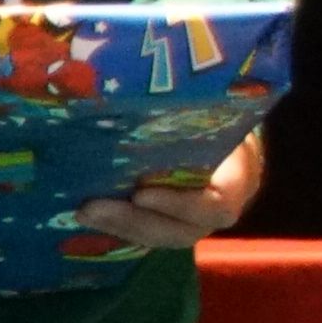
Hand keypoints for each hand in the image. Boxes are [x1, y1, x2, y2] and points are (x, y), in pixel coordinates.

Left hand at [79, 124, 269, 251]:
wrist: (228, 134)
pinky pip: (146, 234)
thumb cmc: (221, 116)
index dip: (179, 204)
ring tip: (83, 211)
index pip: (217, 205)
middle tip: (91, 207)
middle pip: (182, 231)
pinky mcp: (172, 223)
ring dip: (118, 227)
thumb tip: (151, 85)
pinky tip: (84, 214)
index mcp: (239, 180)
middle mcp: (218, 209)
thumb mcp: (216, 112)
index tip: (140, 193)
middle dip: (135, 221)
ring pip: (160, 237)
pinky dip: (116, 226)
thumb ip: (191, 113)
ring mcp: (195, 221)